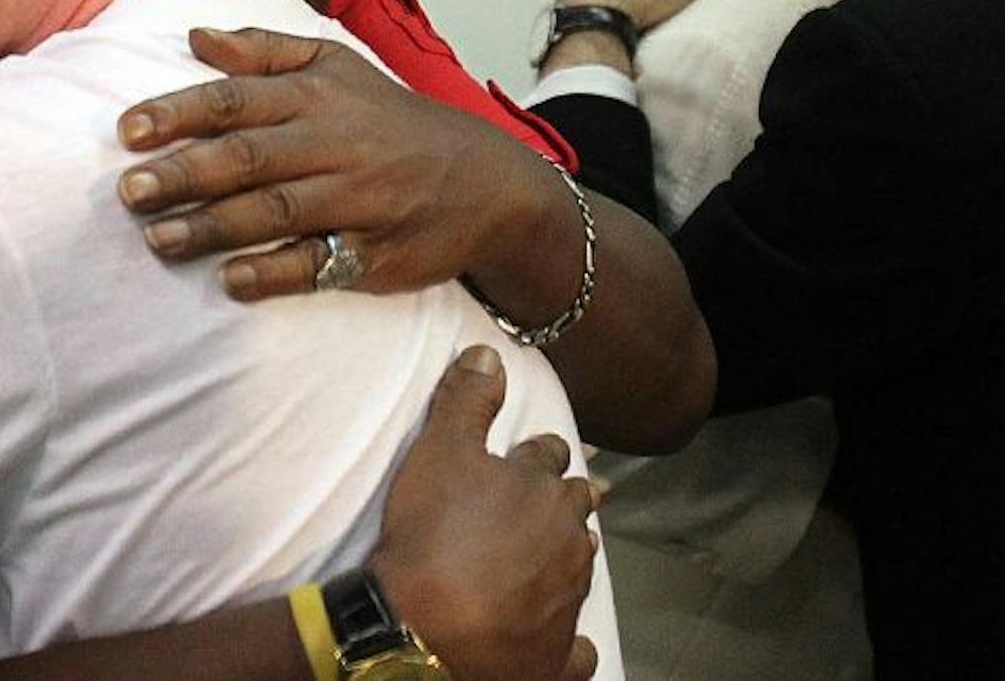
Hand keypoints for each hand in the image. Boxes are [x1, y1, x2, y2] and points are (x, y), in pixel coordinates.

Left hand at [116, 28, 558, 301]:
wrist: (487, 182)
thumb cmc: (393, 121)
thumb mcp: (339, 66)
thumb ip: (264, 52)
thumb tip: (194, 37)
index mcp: (318, 95)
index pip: (238, 99)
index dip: (179, 112)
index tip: (126, 131)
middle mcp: (335, 144)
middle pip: (249, 156)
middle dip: (184, 173)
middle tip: (128, 192)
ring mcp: (357, 200)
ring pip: (276, 210)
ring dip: (212, 227)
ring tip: (157, 240)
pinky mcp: (374, 253)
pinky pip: (318, 264)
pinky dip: (273, 272)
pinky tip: (229, 281)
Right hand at [371, 345, 599, 680]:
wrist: (424, 631)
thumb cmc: (433, 537)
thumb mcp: (441, 451)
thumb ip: (467, 400)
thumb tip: (488, 353)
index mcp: (543, 489)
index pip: (549, 456)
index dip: (535, 453)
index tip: (529, 453)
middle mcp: (566, 542)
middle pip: (575, 508)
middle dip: (564, 499)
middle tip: (552, 498)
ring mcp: (566, 602)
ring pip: (580, 567)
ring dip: (568, 556)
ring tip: (556, 553)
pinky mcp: (555, 657)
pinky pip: (576, 651)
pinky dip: (572, 644)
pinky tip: (569, 641)